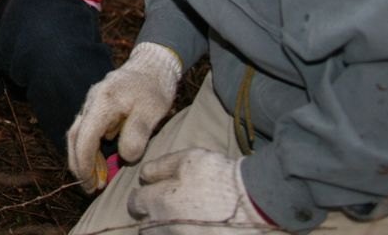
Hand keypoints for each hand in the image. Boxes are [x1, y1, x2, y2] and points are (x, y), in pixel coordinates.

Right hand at [66, 42, 181, 192]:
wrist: (152, 65)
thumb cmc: (153, 88)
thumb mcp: (152, 111)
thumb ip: (137, 134)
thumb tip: (124, 157)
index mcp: (102, 102)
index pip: (84, 138)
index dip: (84, 164)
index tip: (90, 184)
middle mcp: (91, 102)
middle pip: (74, 136)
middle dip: (78, 165)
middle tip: (89, 188)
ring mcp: (92, 103)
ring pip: (78, 134)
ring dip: (83, 158)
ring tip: (95, 180)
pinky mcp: (97, 107)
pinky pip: (87, 130)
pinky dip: (90, 149)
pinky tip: (100, 163)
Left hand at [128, 149, 269, 233]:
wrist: (253, 202)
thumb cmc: (217, 176)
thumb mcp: (187, 159)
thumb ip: (160, 167)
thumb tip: (143, 175)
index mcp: (158, 203)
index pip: (135, 203)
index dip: (140, 197)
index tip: (146, 194)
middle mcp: (164, 227)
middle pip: (146, 228)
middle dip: (151, 218)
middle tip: (164, 210)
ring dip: (165, 228)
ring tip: (180, 219)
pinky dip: (182, 233)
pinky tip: (194, 227)